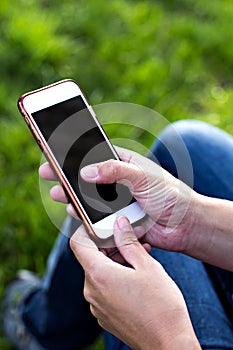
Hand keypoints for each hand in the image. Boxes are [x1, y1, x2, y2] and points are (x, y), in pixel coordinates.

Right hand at [39, 147, 198, 253]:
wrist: (185, 224)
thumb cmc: (171, 195)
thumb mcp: (144, 177)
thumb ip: (116, 171)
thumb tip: (86, 172)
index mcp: (124, 163)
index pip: (95, 153)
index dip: (75, 151)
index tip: (57, 149)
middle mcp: (117, 181)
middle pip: (86, 176)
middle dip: (66, 174)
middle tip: (47, 172)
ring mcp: (115, 201)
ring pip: (87, 197)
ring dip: (71, 195)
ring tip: (58, 193)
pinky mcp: (116, 219)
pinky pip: (95, 216)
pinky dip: (83, 214)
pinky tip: (73, 210)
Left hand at [70, 216, 199, 349]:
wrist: (169, 343)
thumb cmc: (161, 306)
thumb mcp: (147, 266)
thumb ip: (129, 242)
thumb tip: (119, 224)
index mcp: (99, 275)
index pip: (79, 243)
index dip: (88, 230)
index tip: (104, 227)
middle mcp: (92, 291)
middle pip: (90, 258)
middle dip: (109, 245)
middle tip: (130, 241)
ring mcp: (97, 305)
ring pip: (98, 273)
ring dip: (115, 261)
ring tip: (139, 258)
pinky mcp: (104, 314)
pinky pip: (103, 288)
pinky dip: (115, 277)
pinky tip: (136, 277)